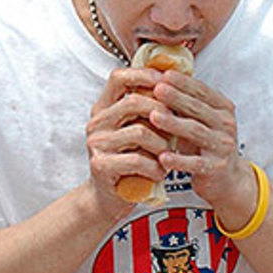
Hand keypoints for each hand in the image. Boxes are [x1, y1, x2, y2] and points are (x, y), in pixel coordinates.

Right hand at [85, 67, 169, 215]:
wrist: (109, 197)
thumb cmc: (130, 162)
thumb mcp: (135, 130)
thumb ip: (146, 111)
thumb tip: (176, 85)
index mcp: (103, 109)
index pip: (118, 77)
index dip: (143, 74)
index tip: (165, 80)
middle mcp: (96, 123)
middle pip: (134, 102)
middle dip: (162, 113)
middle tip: (175, 127)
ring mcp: (96, 144)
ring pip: (140, 132)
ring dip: (163, 145)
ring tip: (167, 156)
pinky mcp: (101, 165)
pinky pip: (137, 160)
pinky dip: (156, 167)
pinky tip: (159, 172)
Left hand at [145, 70, 253, 211]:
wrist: (228, 179)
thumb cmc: (206, 144)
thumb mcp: (202, 120)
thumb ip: (186, 103)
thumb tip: (157, 78)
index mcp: (223, 109)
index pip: (202, 91)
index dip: (183, 82)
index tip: (164, 74)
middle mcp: (226, 125)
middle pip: (197, 109)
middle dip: (176, 97)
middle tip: (156, 89)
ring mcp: (222, 147)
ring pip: (195, 132)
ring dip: (173, 123)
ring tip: (153, 116)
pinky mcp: (215, 168)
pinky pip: (195, 163)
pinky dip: (178, 160)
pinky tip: (162, 157)